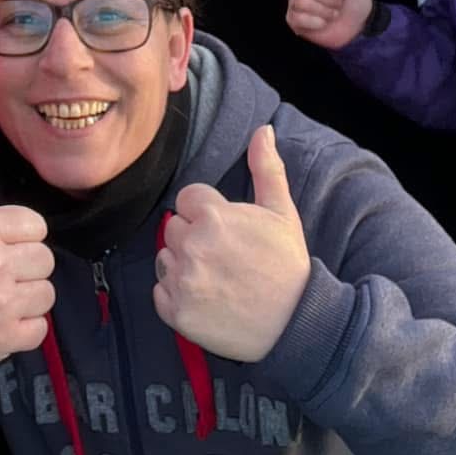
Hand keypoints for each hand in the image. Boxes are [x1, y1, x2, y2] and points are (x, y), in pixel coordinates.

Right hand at [0, 134, 54, 370]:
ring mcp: (0, 304)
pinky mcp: (5, 337)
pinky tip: (0, 320)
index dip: (20, 236)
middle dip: (26, 267)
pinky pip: (40, 328)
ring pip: (47, 293)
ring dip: (28, 298)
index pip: (37, 227)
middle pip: (46, 260)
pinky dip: (25, 327)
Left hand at [153, 125, 310, 362]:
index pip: (187, 199)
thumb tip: (263, 129)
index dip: (206, 213)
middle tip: (224, 257)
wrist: (296, 325)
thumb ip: (266, 168)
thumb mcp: (282, 213)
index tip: (227, 231)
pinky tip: (205, 299)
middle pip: (174, 228)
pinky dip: (176, 297)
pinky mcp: (177, 313)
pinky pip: (159, 293)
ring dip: (182, 266)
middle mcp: (192, 246)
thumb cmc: (288, 266)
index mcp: (214, 216)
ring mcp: (182, 281)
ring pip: (164, 259)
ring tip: (216, 279)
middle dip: (194, 238)